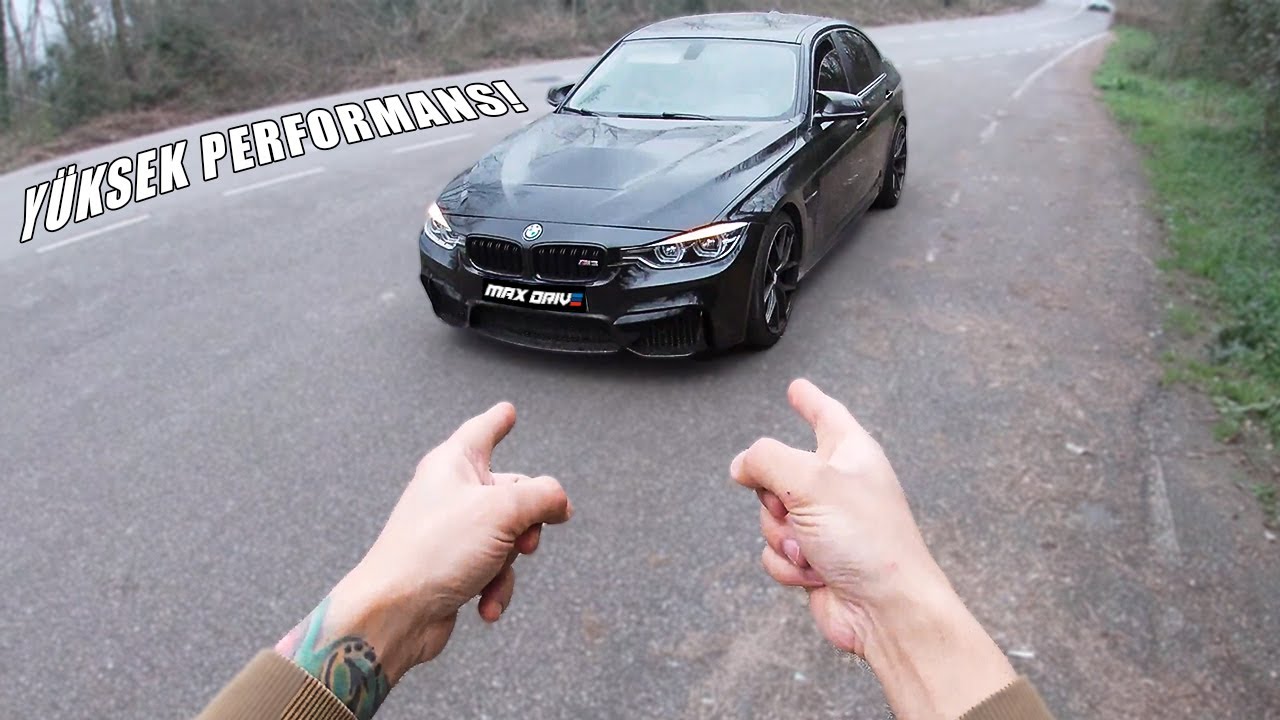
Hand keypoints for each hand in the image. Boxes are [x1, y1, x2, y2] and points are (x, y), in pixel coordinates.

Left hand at [277, 402, 571, 717]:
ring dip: (509, 563)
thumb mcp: (502, 512)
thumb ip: (542, 497)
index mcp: (453, 464)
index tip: (507, 411)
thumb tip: (560, 502)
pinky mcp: (452, 567)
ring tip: (493, 575)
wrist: (395, 613)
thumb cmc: (433, 552)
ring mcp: (451, 531)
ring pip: (508, 537)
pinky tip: (485, 604)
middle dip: (527, 521)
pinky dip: (495, 587)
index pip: (482, 431)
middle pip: (511, 493)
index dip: (498, 420)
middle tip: (525, 537)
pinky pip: (492, 570)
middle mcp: (450, 493)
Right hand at [731, 379, 1014, 719]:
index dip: (808, 399)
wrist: (885, 610)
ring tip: (814, 549)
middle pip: (777, 473)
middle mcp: (839, 486)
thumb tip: (741, 466)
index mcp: (851, 454)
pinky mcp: (813, 559)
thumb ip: (766, 460)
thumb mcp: (810, 481)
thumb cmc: (867, 540)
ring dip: (783, 537)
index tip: (796, 387)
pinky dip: (788, 565)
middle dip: (774, 498)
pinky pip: (775, 553)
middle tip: (795, 509)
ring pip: (770, 517)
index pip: (825, 414)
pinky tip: (815, 574)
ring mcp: (825, 525)